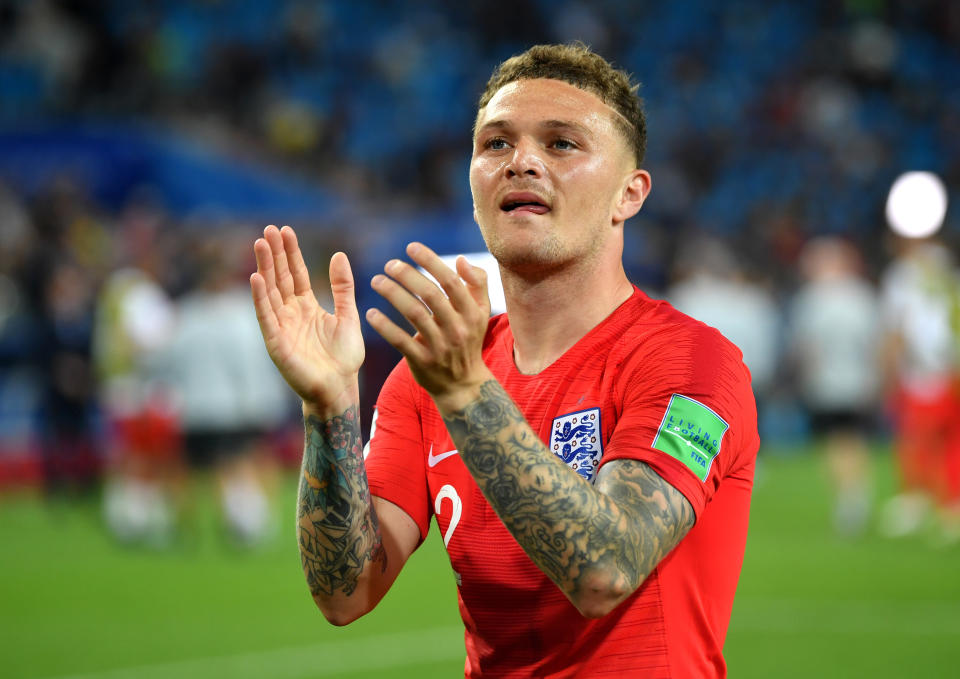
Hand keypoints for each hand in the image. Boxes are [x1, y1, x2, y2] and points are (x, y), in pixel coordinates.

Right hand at [250, 225, 363, 413]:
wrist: (339, 388)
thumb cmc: (344, 357)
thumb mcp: (348, 315)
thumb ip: (343, 287)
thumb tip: (339, 254)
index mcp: (307, 306)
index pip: (296, 274)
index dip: (290, 253)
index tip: (285, 230)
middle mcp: (291, 313)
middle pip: (280, 278)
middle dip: (274, 254)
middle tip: (268, 229)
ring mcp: (281, 327)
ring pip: (270, 292)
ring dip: (264, 268)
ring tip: (260, 244)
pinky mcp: (276, 342)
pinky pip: (266, 317)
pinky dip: (260, 298)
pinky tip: (256, 278)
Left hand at [366, 243, 491, 411]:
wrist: (463, 384)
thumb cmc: (468, 339)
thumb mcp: (481, 312)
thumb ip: (477, 283)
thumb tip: (461, 260)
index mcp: (472, 312)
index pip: (450, 281)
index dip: (430, 261)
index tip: (410, 247)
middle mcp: (458, 328)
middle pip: (431, 295)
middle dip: (408, 275)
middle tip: (389, 264)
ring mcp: (440, 346)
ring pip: (414, 314)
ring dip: (392, 294)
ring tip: (376, 281)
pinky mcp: (423, 362)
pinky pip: (400, 341)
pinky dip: (384, 326)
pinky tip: (370, 313)